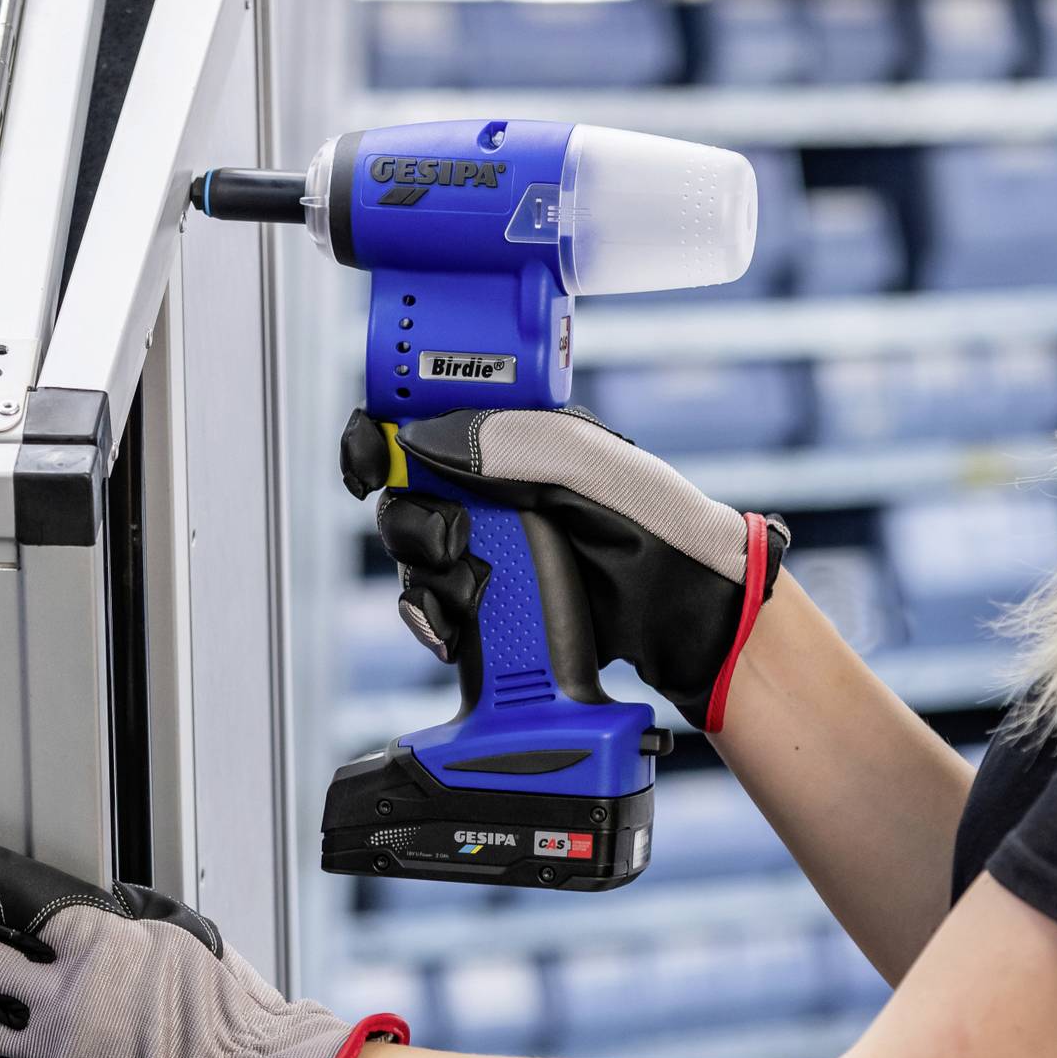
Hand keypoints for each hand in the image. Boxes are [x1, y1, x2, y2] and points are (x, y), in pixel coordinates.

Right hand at [341, 407, 789, 730]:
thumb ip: (515, 442)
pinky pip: (433, 610)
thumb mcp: (595, 469)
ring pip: (415, 560)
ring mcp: (494, 554)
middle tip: (456, 547)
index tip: (365, 463)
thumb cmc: (663, 531)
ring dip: (427, 581)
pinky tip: (456, 635)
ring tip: (473, 598)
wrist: (691, 620)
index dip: (383, 437)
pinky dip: (433, 622)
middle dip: (415, 528)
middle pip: (408, 499)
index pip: (426, 423)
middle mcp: (497, 496)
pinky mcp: (495, 608)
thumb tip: (425, 437)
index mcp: (517, 444)